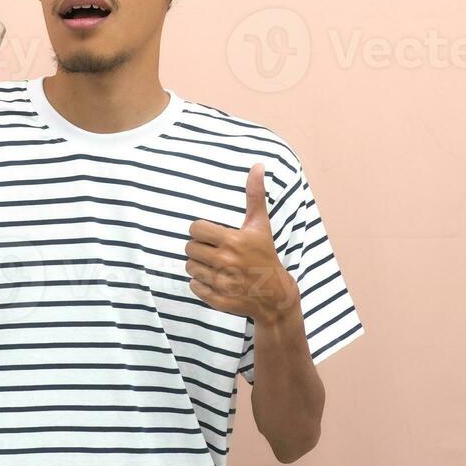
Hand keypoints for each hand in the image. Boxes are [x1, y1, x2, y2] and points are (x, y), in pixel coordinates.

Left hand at [184, 162, 299, 324]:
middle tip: (212, 250)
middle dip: (198, 248)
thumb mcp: (260, 224)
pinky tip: (215, 279)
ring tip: (214, 265)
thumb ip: (255, 195)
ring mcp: (222, 283)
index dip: (200, 231)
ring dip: (198, 265)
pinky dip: (200, 283)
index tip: (210, 235)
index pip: (195, 229)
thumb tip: (258, 165)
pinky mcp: (218, 299)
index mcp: (233, 241)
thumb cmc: (265, 254)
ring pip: (190, 267)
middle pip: (190, 248)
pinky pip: (194, 286)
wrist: (275, 294)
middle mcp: (226, 262)